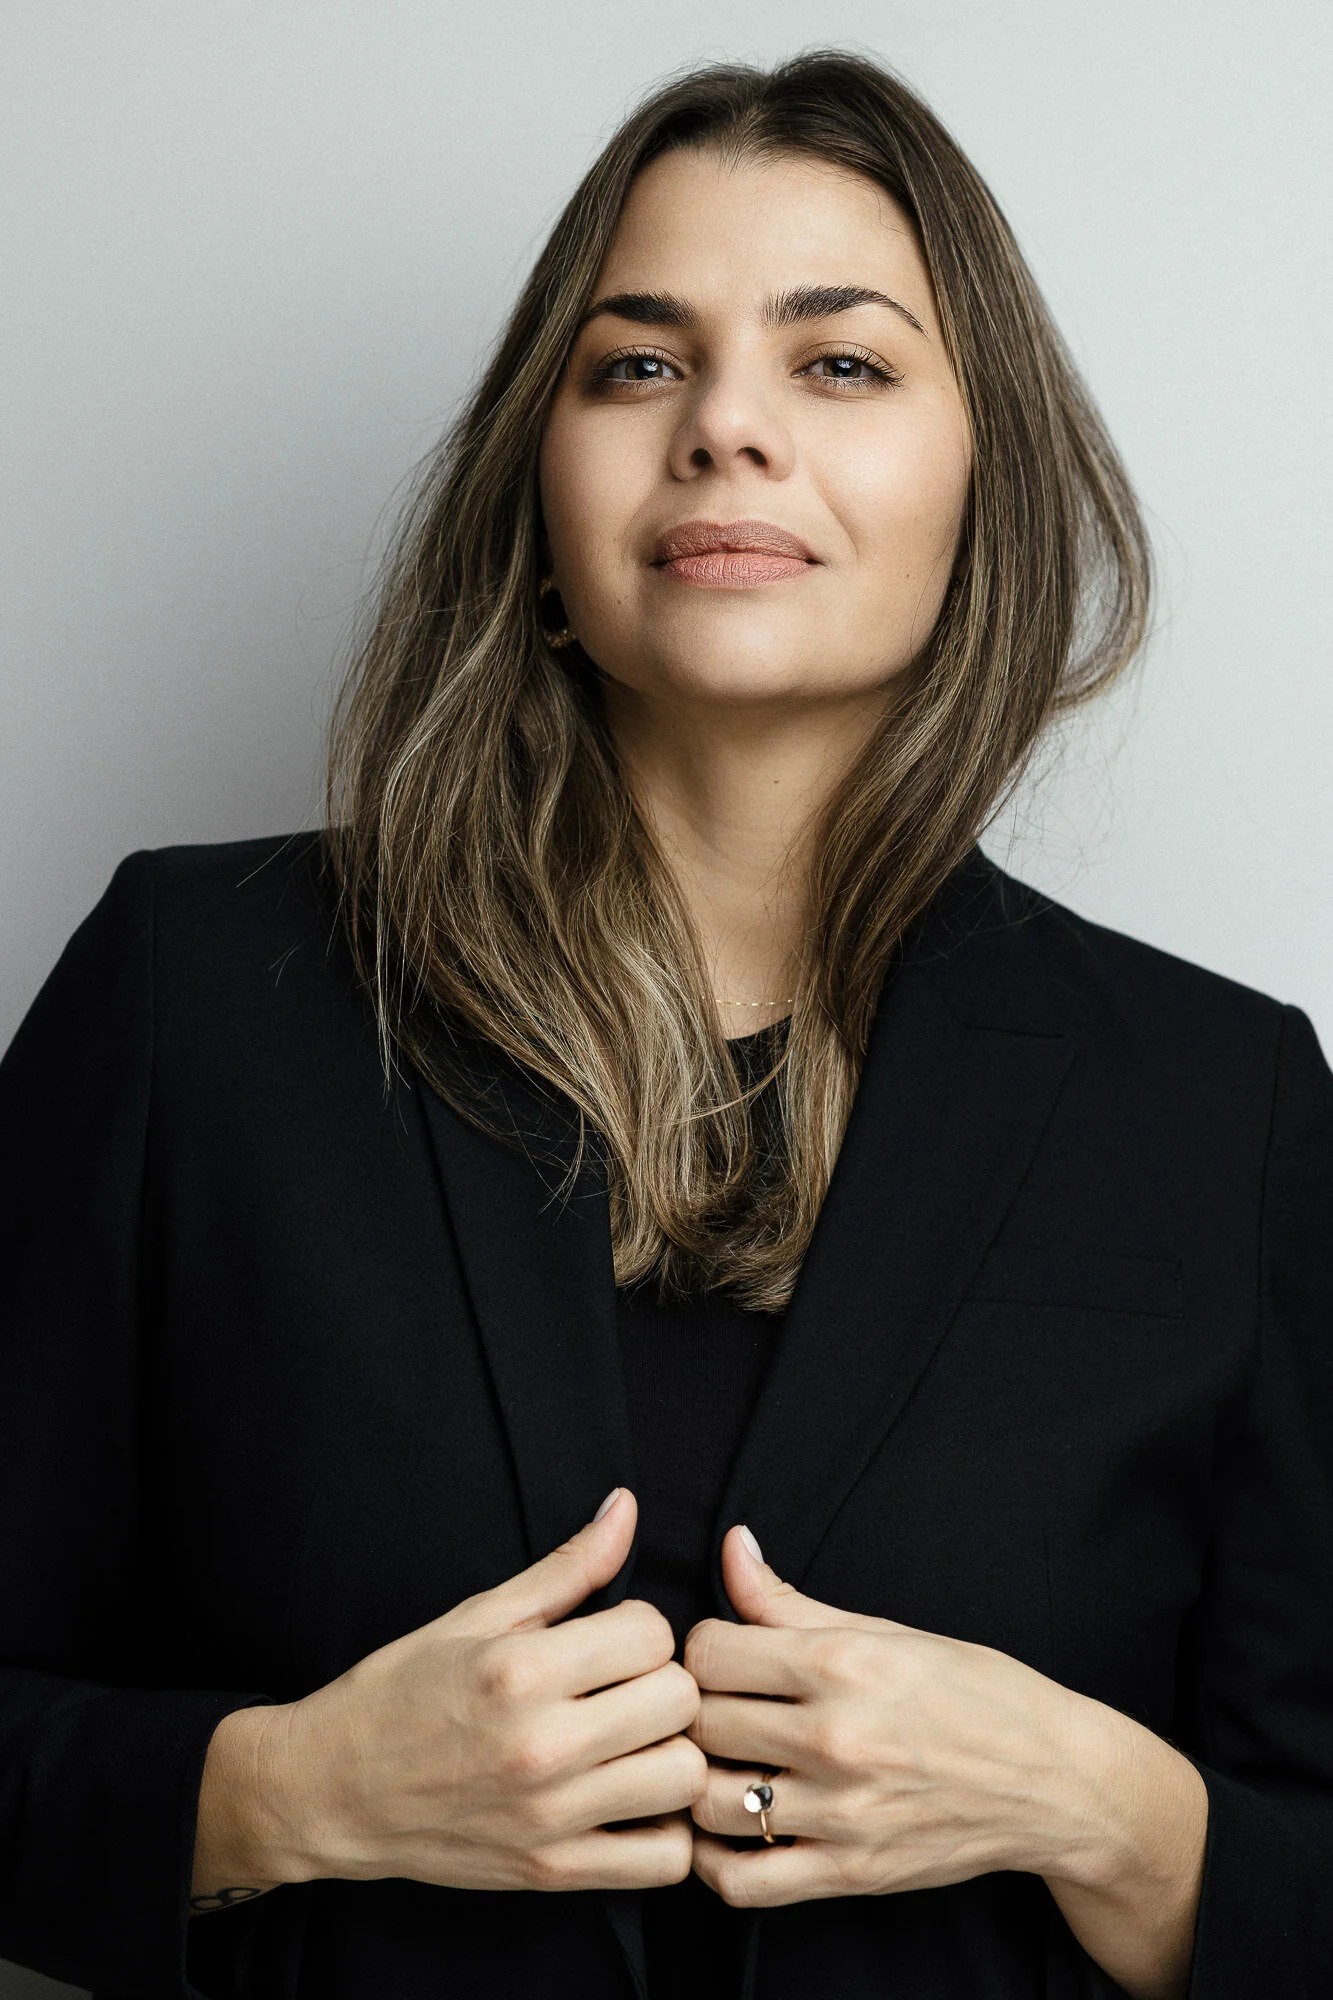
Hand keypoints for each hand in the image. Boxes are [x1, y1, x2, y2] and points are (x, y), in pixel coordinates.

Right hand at [252, 1488, 704, 1894]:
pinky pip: (665, 1861)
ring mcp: (549, 1817)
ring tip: (634, 1741)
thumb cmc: (401, 1691)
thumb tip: (626, 1505)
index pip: (653, 1632)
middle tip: (626, 1687)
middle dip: (663, 1682)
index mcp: (519, 1669)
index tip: (610, 1638)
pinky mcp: (552, 1874)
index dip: (639, 1626)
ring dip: (671, 1752)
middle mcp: (540, 1745)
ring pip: (685, 1777)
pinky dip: (666, 1832)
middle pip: (680, 1700)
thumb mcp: (476, 1615)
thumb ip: (566, 1567)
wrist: (330, 1790)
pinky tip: (634, 1801)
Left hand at [685, 1525, 1094, 1908]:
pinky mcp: (851, 1874)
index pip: (709, 1650)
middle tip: (713, 1708)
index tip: (723, 1656)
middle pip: (701, 1721)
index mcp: (844, 1664)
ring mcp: (843, 1813)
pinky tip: (727, 1830)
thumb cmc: (975, 1694)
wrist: (1055, 1782)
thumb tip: (732, 1546)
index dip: (703, 1647)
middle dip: (695, 1709)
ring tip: (719, 1763)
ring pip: (707, 1800)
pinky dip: (713, 1860)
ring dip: (699, 1780)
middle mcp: (838, 1738)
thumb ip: (792, 1600)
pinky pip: (742, 1881)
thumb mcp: (888, 1631)